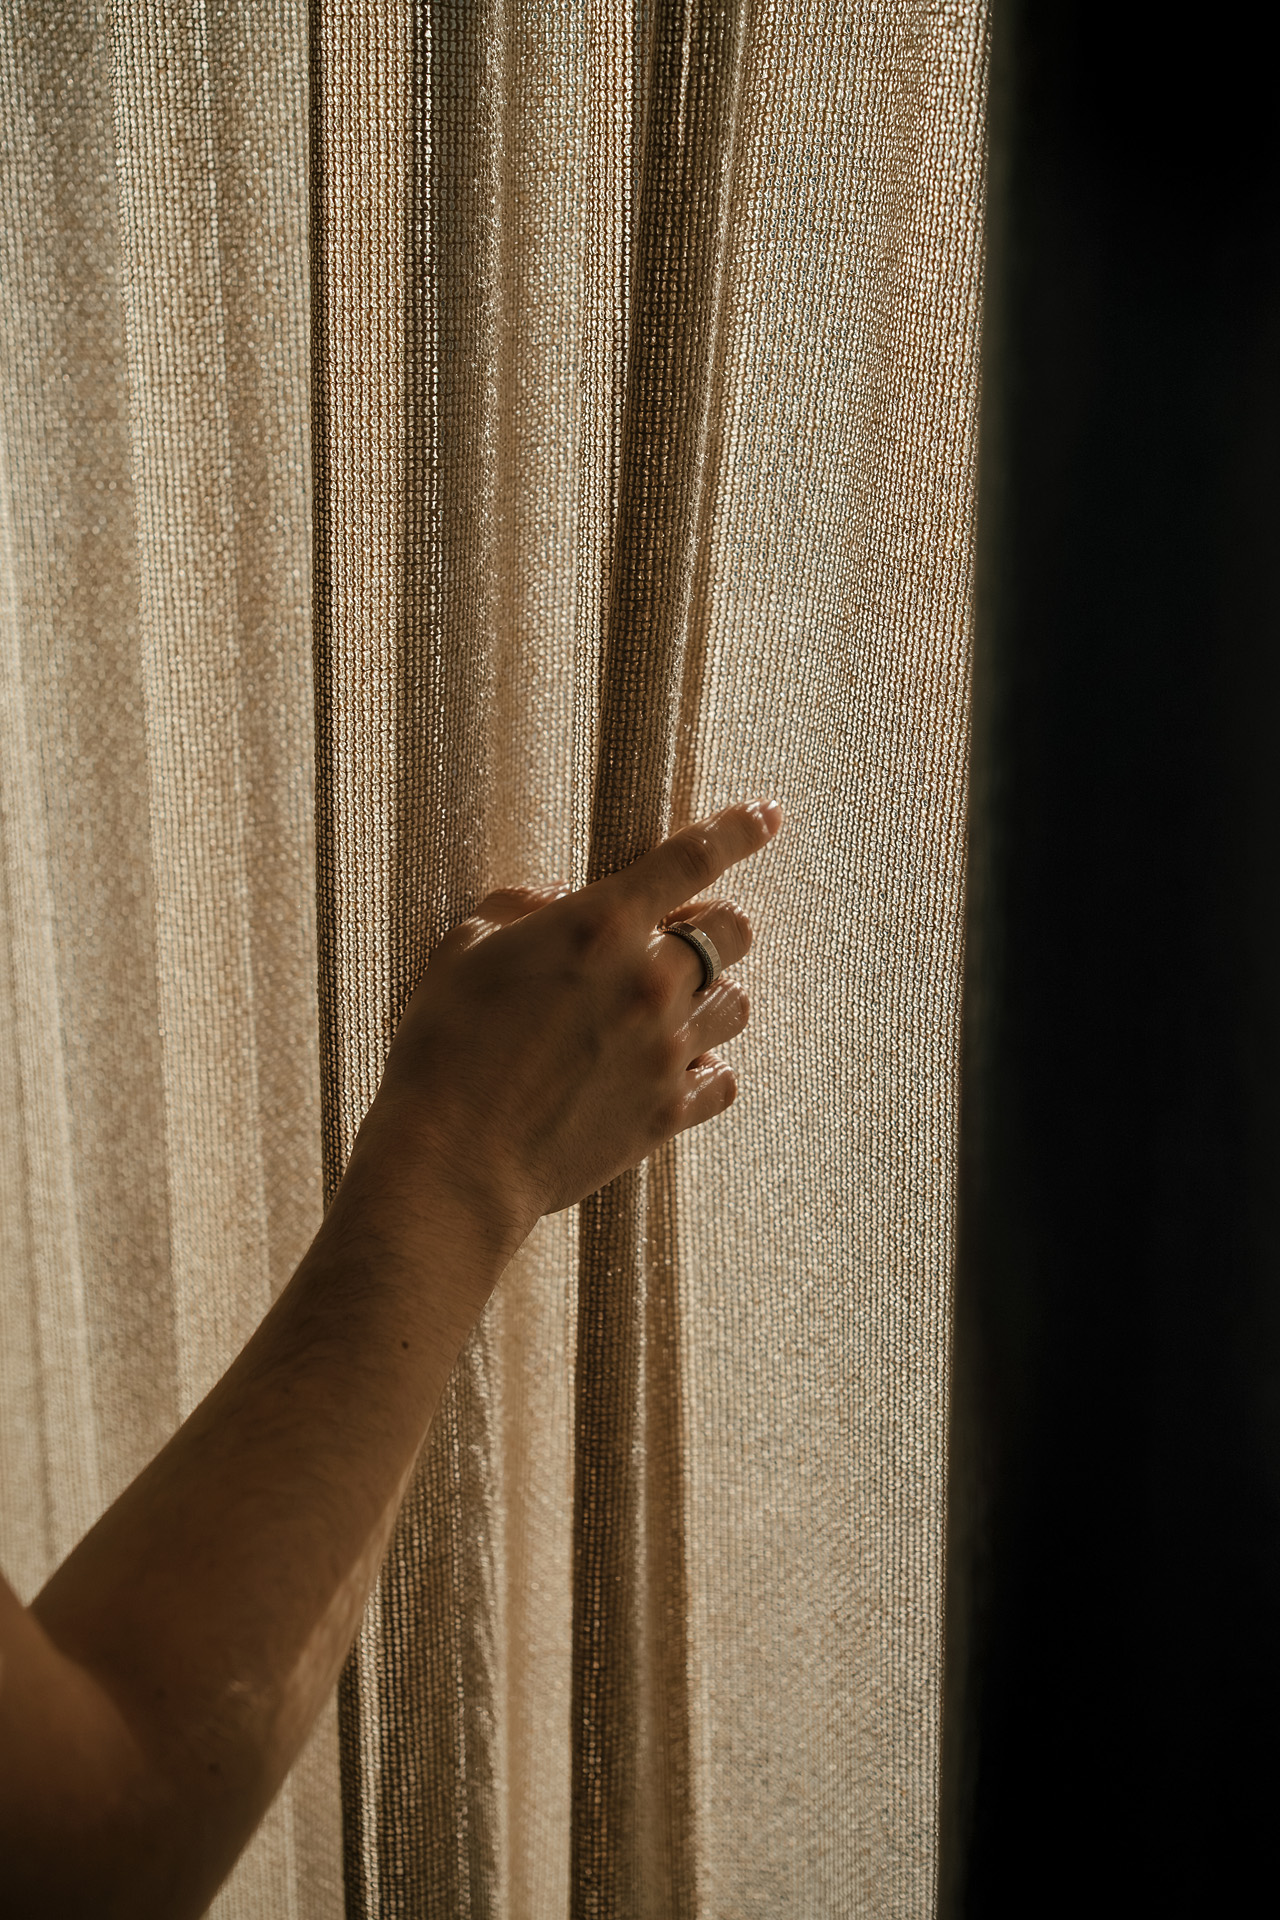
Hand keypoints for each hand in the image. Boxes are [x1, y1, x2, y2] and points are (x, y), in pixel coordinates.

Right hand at [362, 798, 782, 1242]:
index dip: (738, 829)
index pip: (693, 858)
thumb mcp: (465, 951)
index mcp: (603, 925)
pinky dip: (707, 1071)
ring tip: (670, 1010)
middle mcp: (651, 981)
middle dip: (716, 926)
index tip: (767, 815)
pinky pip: (723, 1082)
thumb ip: (517, 910)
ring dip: (711, 997)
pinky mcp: (668, 1113)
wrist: (454, 1158)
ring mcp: (667, 1051)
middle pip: (734, 932)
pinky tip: (675, 1071)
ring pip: (737, 1005)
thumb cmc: (445, 1047)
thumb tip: (552, 900)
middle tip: (679, 938)